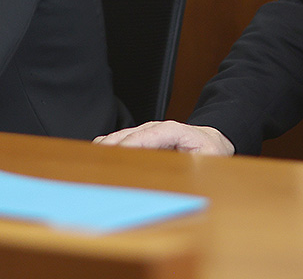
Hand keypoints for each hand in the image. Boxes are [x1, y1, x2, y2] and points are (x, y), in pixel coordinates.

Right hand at [94, 120, 233, 154]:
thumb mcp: (209, 158)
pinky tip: (98, 157)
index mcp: (174, 131)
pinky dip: (109, 148)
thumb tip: (180, 173)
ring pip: (122, 136)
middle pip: (130, 134)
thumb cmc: (209, 150)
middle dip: (114, 147)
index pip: (150, 135)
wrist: (210, 140)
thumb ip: (195, 164)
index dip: (133, 143)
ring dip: (108, 148)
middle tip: (98, 163)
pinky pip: (121, 140)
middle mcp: (157, 128)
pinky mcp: (141, 137)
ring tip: (93, 162)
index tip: (118, 153)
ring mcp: (147, 131)